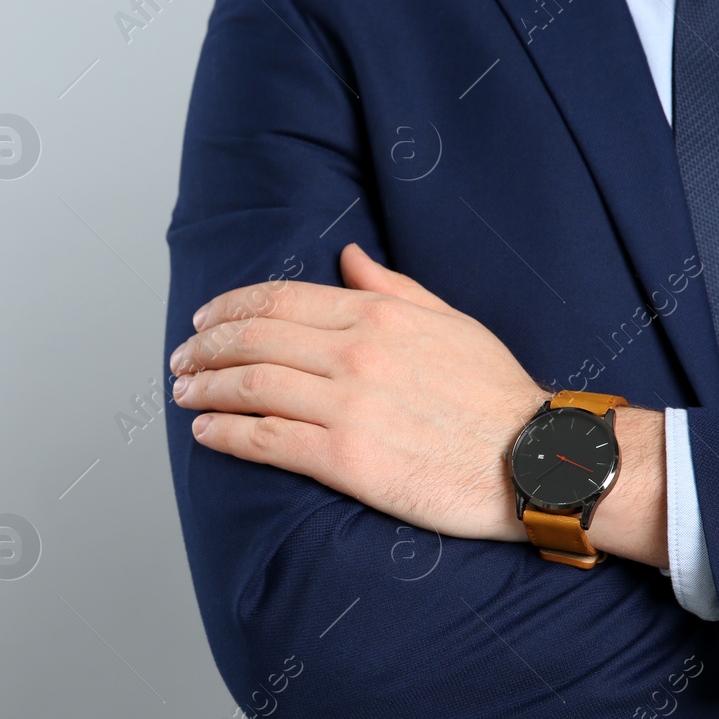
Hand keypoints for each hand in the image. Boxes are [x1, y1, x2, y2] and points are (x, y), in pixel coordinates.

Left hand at [169, 243, 665, 551]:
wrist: (538, 461)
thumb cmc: (497, 395)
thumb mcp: (450, 322)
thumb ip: (391, 288)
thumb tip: (346, 258)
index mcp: (378, 314)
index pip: (278, 299)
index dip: (229, 306)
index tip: (204, 318)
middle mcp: (356, 354)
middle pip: (252, 339)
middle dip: (203, 346)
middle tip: (180, 359)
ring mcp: (348, 408)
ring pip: (250, 387)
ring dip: (204, 389)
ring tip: (183, 394)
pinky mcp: (347, 461)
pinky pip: (267, 442)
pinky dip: (225, 435)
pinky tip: (205, 434)